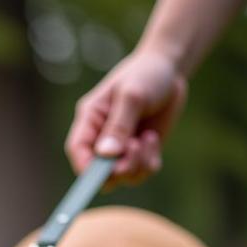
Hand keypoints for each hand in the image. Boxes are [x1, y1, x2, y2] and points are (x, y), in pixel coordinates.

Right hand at [66, 49, 187, 187]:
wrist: (169, 69)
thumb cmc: (145, 74)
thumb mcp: (132, 94)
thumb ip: (119, 125)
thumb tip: (106, 154)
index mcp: (90, 120)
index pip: (77, 149)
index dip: (85, 166)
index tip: (102, 172)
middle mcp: (100, 139)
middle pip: (97, 171)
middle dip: (117, 168)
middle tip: (135, 147)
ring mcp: (120, 149)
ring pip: (120, 177)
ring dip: (136, 165)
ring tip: (147, 139)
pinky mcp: (138, 153)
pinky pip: (140, 174)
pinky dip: (149, 163)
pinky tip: (153, 139)